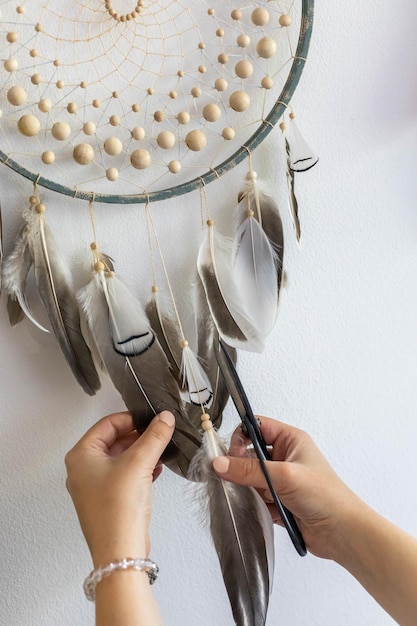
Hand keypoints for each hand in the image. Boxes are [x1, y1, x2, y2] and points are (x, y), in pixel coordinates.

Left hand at [65, 410, 174, 565]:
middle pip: (114, 440)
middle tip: (158, 433)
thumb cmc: (117, 511)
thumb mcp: (139, 463)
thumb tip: (164, 418)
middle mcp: (83, 470)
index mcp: (81, 456)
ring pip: (121, 458)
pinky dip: (140, 469)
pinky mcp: (108, 499)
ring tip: (160, 451)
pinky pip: (124, 475)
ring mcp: (94, 486)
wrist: (120, 551)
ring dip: (141, 453)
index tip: (151, 419)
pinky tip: (155, 469)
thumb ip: (154, 436)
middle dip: (138, 436)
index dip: (131, 419)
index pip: (107, 423)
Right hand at [213, 416, 363, 559]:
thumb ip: (249, 470)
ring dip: (250, 488)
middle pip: (250, 453)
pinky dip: (256, 504)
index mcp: (290, 440)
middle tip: (235, 477)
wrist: (342, 533)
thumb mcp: (284, 476)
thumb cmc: (326, 497)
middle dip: (242, 467)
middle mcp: (285, 457)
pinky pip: (256, 497)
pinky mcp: (279, 500)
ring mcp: (281, 479)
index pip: (256, 426)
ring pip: (251, 477)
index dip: (241, 437)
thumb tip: (221, 463)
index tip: (231, 455)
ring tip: (255, 496)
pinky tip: (265, 510)